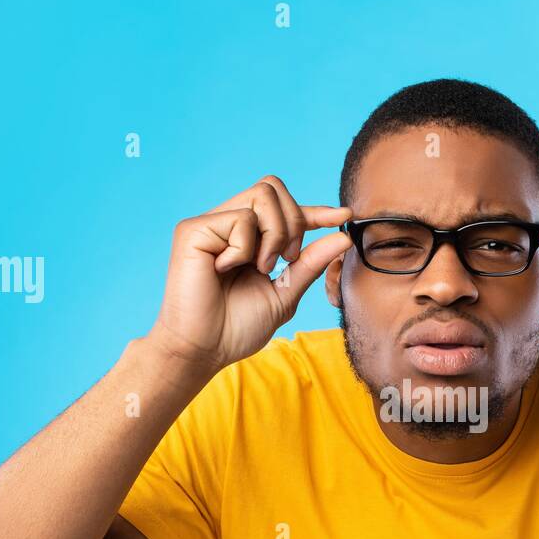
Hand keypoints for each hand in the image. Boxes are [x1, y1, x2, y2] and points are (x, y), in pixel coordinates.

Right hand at [149, 175, 352, 373]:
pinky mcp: (193, 229)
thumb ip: (310, 264)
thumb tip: (342, 237)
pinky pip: (240, 218)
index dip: (315, 211)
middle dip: (294, 221)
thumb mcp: (285, 293)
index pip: (284, 209)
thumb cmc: (237, 328)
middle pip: (273, 189)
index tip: (345, 216)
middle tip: (287, 259)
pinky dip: (245, 248)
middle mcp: (228, 225)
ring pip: (262, 196)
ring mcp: (210, 224)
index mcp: (249, 239)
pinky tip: (227, 269)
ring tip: (261, 267)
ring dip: (274, 235)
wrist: (205, 350)